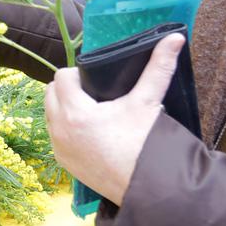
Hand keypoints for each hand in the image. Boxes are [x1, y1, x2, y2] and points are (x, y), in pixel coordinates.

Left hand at [44, 34, 183, 205]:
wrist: (146, 187)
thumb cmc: (144, 144)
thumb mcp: (147, 102)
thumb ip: (158, 68)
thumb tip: (175, 38)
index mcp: (75, 112)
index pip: (62, 77)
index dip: (77, 73)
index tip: (94, 79)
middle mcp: (59, 130)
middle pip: (51, 93)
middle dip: (68, 88)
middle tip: (93, 92)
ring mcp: (59, 148)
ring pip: (50, 114)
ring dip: (63, 107)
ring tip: (90, 108)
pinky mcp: (64, 163)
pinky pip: (55, 135)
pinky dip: (65, 128)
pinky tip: (87, 129)